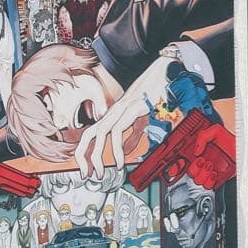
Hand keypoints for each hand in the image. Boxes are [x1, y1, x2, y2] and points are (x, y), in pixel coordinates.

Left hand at [75, 57, 172, 177]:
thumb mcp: (141, 121)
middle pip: (88, 134)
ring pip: (98, 134)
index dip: (85, 151)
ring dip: (96, 157)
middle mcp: (113, 112)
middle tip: (85, 174)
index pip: (92, 133)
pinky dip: (117, 151)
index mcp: (114, 115)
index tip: (87, 168)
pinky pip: (117, 132)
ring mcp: (121, 109)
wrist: (165, 72)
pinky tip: (119, 162)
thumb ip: (132, 137)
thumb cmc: (154, 94)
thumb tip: (125, 152)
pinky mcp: (131, 109)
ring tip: (100, 173)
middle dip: (82, 156)